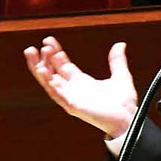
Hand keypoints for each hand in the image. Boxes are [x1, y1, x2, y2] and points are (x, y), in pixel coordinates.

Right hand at [24, 37, 138, 138]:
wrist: (127, 120)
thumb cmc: (123, 104)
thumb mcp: (120, 76)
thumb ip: (117, 60)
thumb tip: (120, 44)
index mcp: (81, 82)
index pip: (62, 65)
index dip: (54, 53)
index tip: (48, 41)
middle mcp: (73, 89)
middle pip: (52, 72)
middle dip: (43, 59)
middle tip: (36, 46)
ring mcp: (71, 98)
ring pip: (50, 82)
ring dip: (40, 69)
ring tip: (32, 54)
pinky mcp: (73, 106)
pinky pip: (58, 94)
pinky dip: (50, 84)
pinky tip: (43, 72)